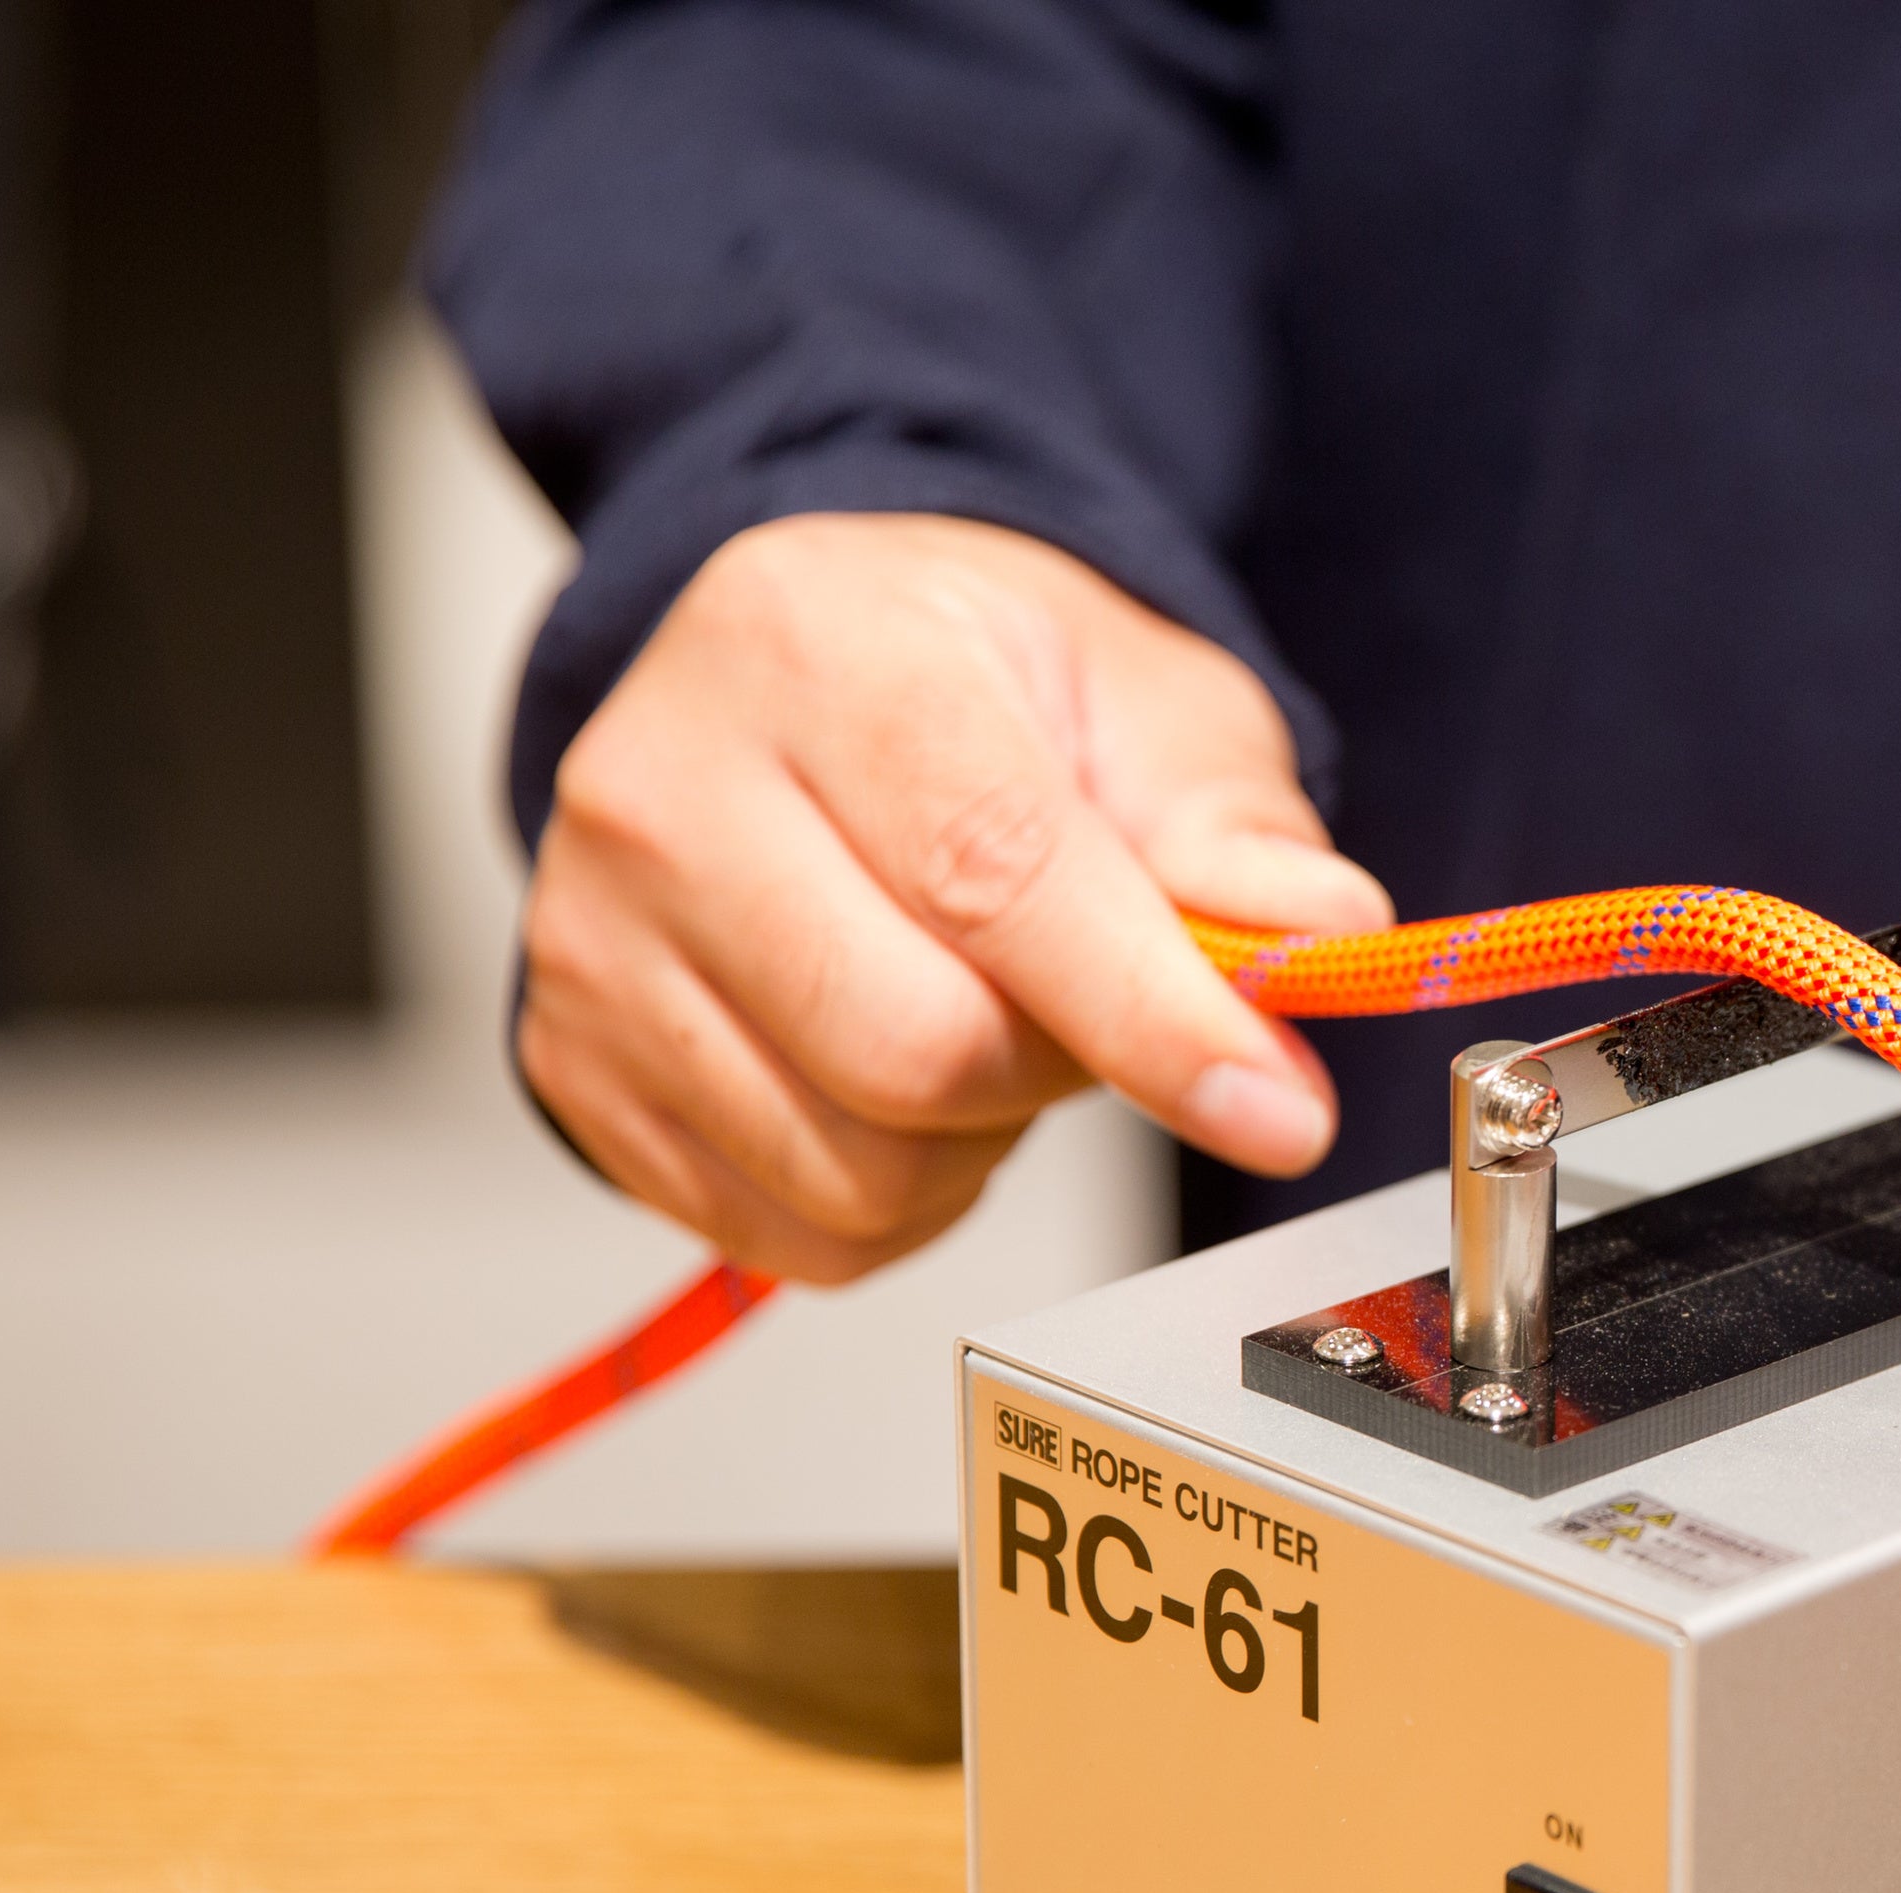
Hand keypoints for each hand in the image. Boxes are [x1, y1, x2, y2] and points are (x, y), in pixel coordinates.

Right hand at [516, 512, 1390, 1280]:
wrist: (802, 682)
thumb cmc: (978, 690)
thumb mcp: (1144, 705)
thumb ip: (1236, 831)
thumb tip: (1325, 931)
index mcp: (813, 652)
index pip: (991, 875)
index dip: (1149, 1017)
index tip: (1275, 1109)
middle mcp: (663, 788)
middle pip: (917, 1050)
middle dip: (1058, 1070)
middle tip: (1088, 1001)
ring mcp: (593, 940)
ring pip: (853, 1167)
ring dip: (980, 1146)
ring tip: (984, 1021)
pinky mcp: (576, 1067)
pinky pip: (790, 1232)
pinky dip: (893, 1200)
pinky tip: (897, 1086)